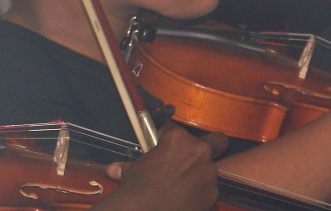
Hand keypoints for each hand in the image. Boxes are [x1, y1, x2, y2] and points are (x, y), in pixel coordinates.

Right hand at [99, 123, 227, 210]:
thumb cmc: (136, 191)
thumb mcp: (133, 172)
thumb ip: (132, 166)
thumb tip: (115, 169)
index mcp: (177, 138)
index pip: (175, 130)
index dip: (168, 139)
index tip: (164, 148)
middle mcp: (198, 150)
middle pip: (216, 141)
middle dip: (211, 145)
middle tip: (199, 156)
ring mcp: (208, 172)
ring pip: (212, 169)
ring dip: (202, 175)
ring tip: (185, 187)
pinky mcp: (213, 193)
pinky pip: (209, 190)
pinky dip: (201, 195)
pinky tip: (187, 200)